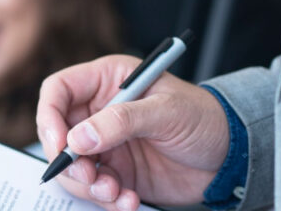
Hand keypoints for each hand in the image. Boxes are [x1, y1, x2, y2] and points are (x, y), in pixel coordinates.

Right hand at [36, 55, 229, 210]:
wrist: (231, 156)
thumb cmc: (204, 118)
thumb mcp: (166, 112)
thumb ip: (121, 121)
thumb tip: (77, 139)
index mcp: (107, 81)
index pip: (58, 91)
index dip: (50, 117)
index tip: (60, 144)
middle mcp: (100, 112)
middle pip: (59, 134)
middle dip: (68, 161)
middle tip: (90, 177)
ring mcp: (106, 144)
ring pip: (73, 167)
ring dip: (88, 186)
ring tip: (115, 193)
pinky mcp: (117, 173)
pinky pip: (95, 190)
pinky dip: (107, 201)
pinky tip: (129, 201)